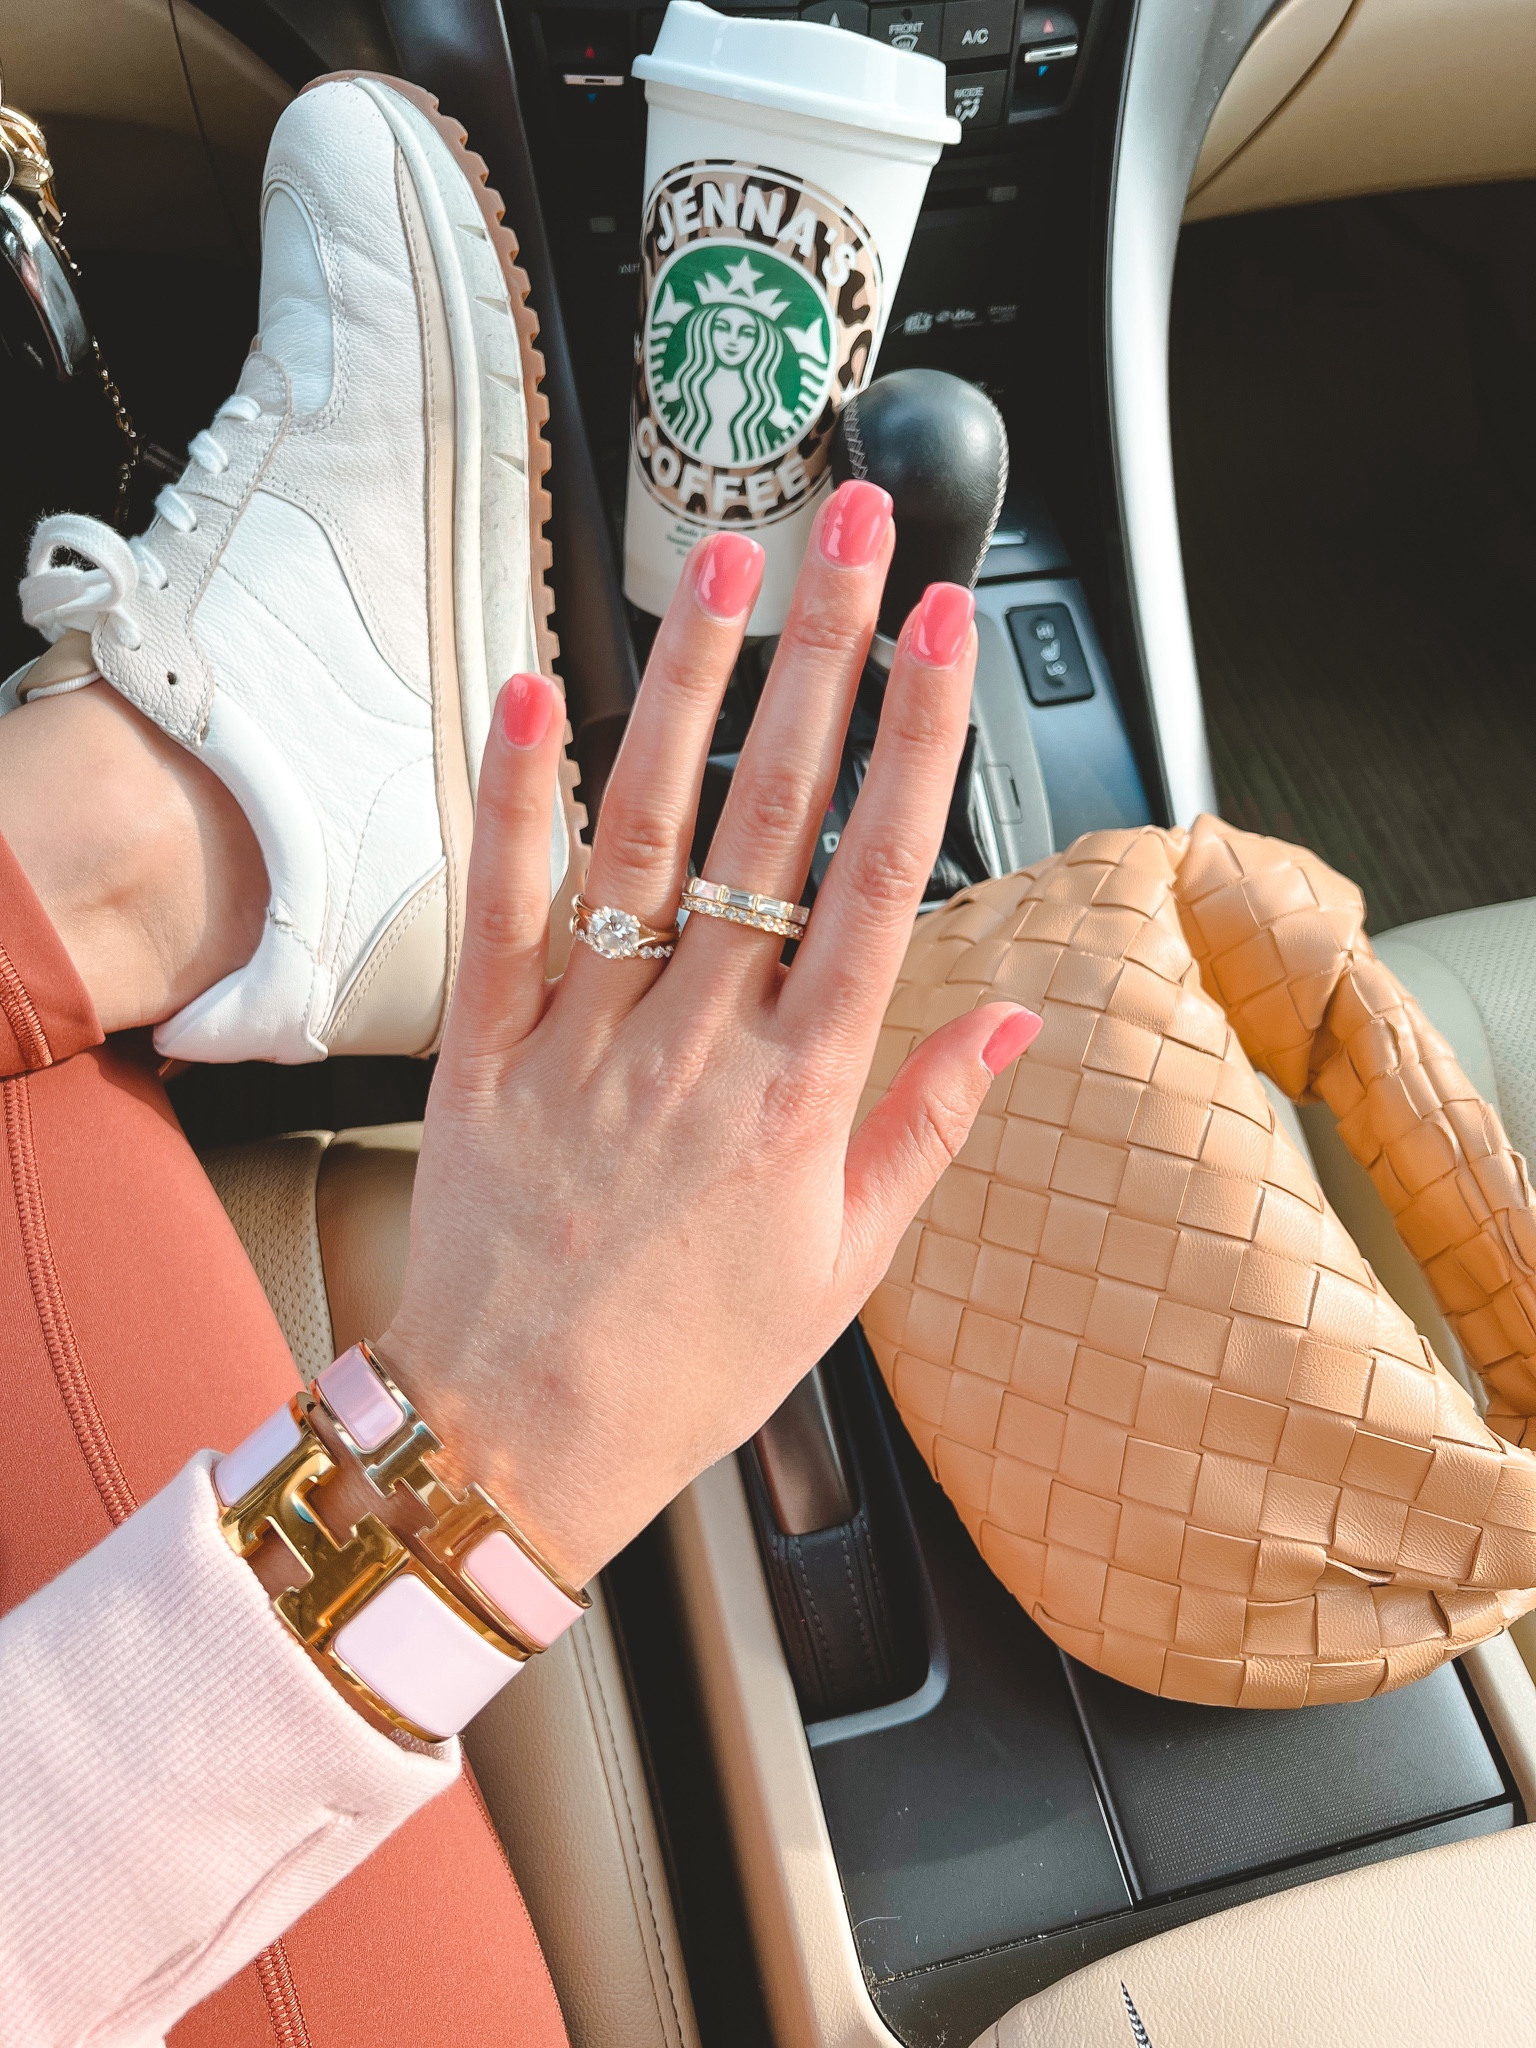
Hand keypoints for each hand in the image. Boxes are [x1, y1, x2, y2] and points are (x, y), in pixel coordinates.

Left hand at [382, 481, 1041, 1584]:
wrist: (518, 1440)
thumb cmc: (692, 1361)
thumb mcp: (848, 1263)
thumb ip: (928, 1122)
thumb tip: (1014, 1015)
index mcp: (803, 1093)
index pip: (882, 876)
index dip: (920, 736)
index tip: (947, 628)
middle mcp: (700, 1041)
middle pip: (774, 815)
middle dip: (827, 657)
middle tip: (857, 530)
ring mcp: (587, 1036)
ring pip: (646, 833)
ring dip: (692, 686)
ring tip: (731, 567)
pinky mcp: (485, 1047)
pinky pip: (500, 904)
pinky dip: (513, 796)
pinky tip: (538, 688)